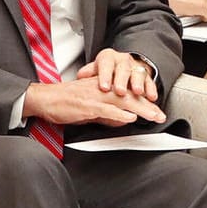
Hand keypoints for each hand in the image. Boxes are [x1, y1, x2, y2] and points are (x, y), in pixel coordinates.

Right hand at [24, 73, 163, 127]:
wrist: (45, 99)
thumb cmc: (65, 102)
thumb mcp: (91, 107)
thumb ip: (107, 113)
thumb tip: (123, 120)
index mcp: (104, 87)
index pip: (128, 94)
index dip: (144, 101)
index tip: (157, 110)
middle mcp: (102, 89)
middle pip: (130, 96)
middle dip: (148, 106)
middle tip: (161, 116)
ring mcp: (95, 96)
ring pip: (123, 101)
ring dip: (140, 109)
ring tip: (153, 116)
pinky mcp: (87, 105)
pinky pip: (106, 109)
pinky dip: (119, 114)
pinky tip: (130, 118)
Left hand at [79, 48, 158, 100]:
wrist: (122, 64)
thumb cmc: (107, 70)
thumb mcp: (95, 69)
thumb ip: (88, 73)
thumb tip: (80, 76)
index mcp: (108, 58)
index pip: (106, 64)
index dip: (105, 76)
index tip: (104, 87)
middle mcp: (123, 61)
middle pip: (123, 69)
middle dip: (122, 81)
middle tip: (120, 91)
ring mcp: (135, 67)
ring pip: (138, 73)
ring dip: (138, 83)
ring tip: (137, 92)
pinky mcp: (146, 76)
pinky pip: (150, 81)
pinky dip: (151, 89)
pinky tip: (151, 97)